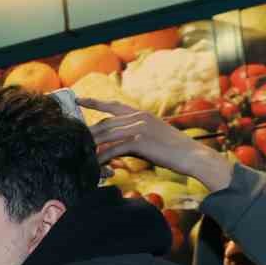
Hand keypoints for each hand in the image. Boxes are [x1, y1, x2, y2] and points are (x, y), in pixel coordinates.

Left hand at [81, 98, 233, 193]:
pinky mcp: (139, 141)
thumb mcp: (152, 137)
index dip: (94, 102)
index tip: (78, 99)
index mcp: (141, 114)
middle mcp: (138, 117)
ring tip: (79, 154)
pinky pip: (113, 149)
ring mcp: (138, 127)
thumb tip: (114, 146)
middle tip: (73, 139)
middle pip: (104, 123)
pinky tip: (95, 165)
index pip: (113, 105)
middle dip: (88, 133)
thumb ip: (133, 137)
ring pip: (106, 135)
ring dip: (92, 146)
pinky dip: (102, 158)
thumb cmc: (173, 150)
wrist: (192, 156)